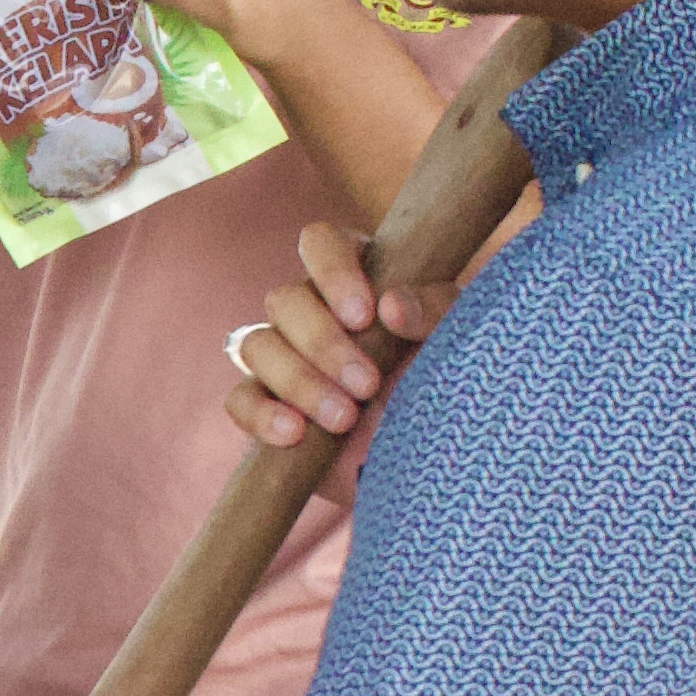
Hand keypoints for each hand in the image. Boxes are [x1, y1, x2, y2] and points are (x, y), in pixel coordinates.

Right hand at [221, 219, 442, 453]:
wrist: (432, 452)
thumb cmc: (445, 378)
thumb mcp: (456, 337)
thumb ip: (433, 309)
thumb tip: (390, 305)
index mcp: (355, 274)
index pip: (320, 243)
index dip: (334, 273)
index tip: (363, 316)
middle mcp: (310, 308)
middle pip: (283, 300)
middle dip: (323, 344)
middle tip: (367, 385)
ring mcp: (282, 356)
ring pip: (256, 347)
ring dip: (299, 381)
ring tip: (343, 419)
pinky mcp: (266, 405)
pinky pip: (239, 400)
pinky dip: (262, 415)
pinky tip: (295, 434)